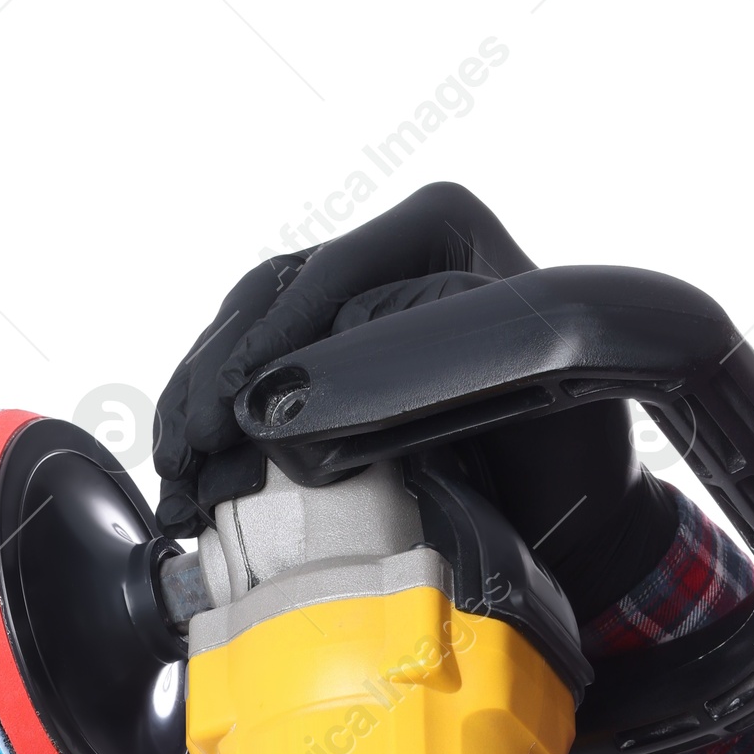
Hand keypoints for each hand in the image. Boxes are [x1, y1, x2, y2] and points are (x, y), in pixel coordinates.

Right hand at [153, 182, 677, 619]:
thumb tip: (317, 368)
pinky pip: (250, 377)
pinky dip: (212, 423)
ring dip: (199, 402)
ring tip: (175, 466)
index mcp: (441, 234)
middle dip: (220, 376)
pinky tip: (186, 470)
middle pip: (271, 298)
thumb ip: (429, 358)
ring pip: (246, 334)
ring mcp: (350, 307)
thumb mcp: (526, 388)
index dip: (273, 340)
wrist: (578, 519)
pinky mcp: (326, 363)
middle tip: (188, 444)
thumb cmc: (571, 456)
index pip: (334, 273)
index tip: (235, 407)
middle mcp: (387, 257)